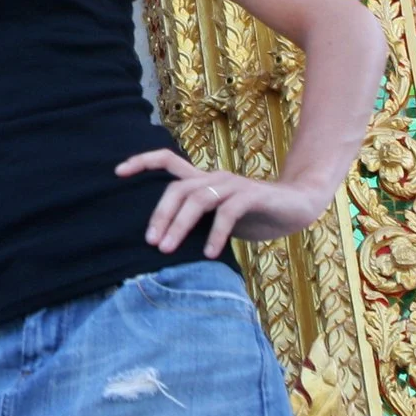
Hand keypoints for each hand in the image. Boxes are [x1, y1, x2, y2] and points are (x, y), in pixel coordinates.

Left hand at [119, 149, 331, 258]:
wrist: (298, 206)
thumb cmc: (255, 215)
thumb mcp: (219, 220)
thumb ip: (197, 223)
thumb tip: (163, 244)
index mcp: (203, 180)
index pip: (166, 161)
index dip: (141, 162)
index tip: (117, 172)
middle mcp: (214, 177)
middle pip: (177, 188)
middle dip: (159, 214)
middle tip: (150, 241)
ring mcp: (233, 184)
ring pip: (197, 199)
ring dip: (179, 225)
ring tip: (167, 249)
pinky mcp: (252, 195)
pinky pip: (227, 212)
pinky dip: (215, 234)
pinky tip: (209, 254)